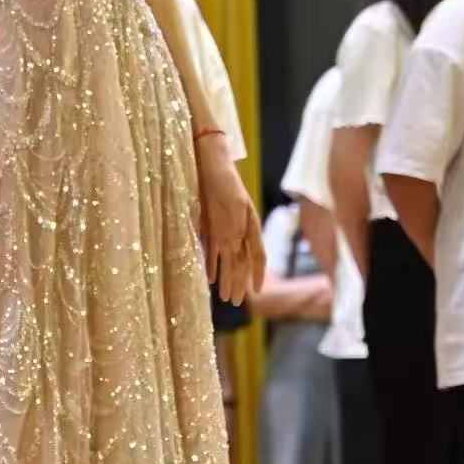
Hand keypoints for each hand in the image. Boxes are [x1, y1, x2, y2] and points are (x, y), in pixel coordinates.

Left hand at [196, 133, 264, 305]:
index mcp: (249, 224)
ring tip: (225, 297)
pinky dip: (211, 264)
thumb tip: (237, 248)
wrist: (207, 160)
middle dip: (239, 282)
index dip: (256, 273)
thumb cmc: (224, 179)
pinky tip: (209, 278)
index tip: (256, 291)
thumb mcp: (234, 202)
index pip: (257, 255)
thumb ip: (236, 225)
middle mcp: (238, 229)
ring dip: (225, 277)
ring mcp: (223, 227)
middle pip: (240, 261)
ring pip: (226, 258)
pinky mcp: (208, 224)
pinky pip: (211, 249)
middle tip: (236, 302)